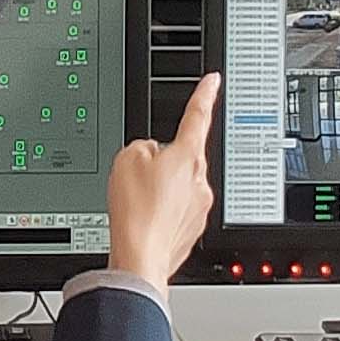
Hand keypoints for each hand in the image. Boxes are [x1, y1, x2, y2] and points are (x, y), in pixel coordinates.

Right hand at [104, 73, 219, 289]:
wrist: (140, 258)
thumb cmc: (136, 212)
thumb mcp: (126, 160)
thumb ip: (143, 147)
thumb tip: (152, 155)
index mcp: (186, 155)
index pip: (197, 116)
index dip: (204, 95)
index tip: (213, 82)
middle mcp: (199, 180)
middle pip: (180, 157)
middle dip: (159, 165)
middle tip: (137, 183)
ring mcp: (199, 206)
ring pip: (176, 186)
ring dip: (158, 192)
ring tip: (137, 206)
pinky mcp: (192, 228)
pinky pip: (174, 211)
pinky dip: (159, 213)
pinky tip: (144, 221)